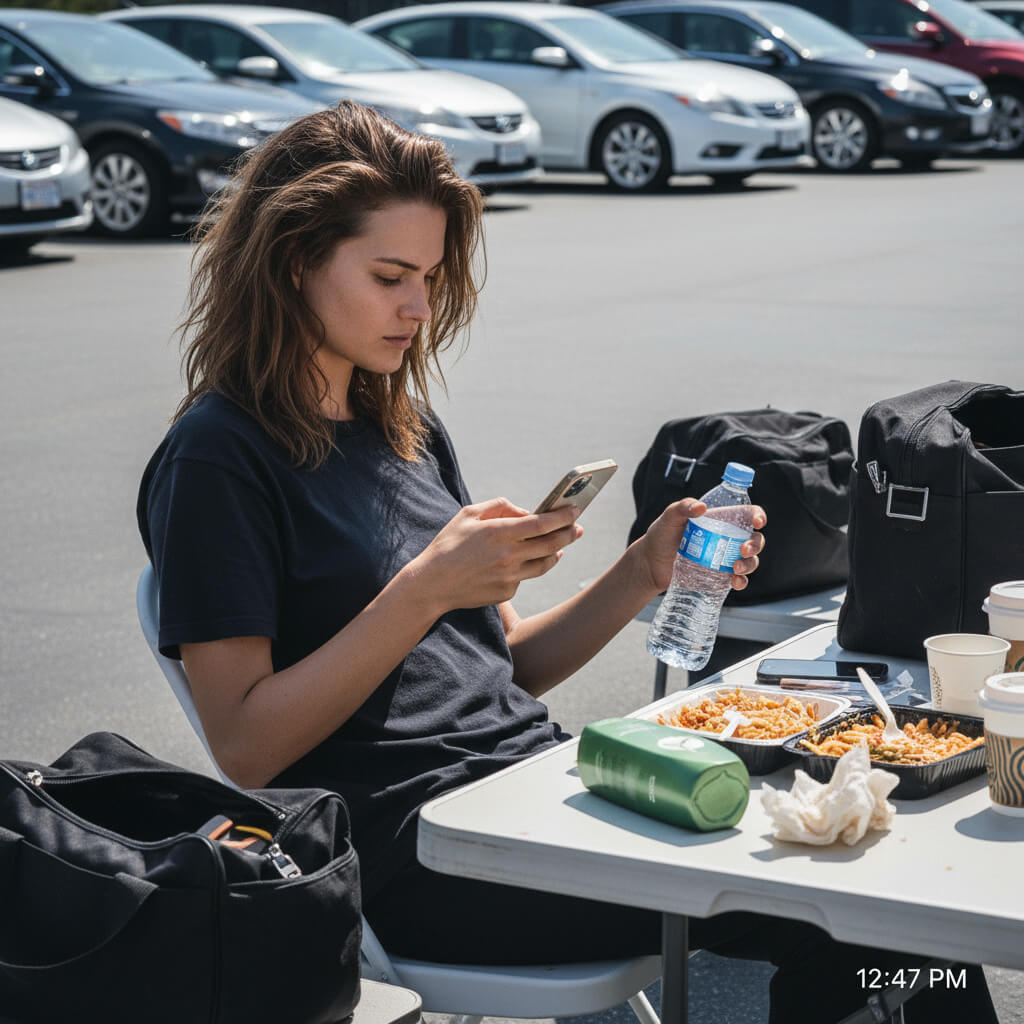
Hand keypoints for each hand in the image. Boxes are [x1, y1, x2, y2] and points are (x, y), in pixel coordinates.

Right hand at [408, 497, 583, 613]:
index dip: (562, 516)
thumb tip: (525, 512)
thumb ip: (499, 506)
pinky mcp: (507, 592)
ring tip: (561, 545)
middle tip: (578, 528)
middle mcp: (508, 555)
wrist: (431, 584)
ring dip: (557, 552)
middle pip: (552, 544)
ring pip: (545, 564)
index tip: (574, 510)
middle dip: (569, 534)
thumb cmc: (448, 544)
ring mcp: (509, 577)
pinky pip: (525, 577)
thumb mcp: (468, 514)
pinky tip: (528, 560)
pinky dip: (529, 567)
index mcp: (499, 532)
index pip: (542, 523)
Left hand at [636, 499, 765, 593]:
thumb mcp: (670, 517)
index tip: (758, 522)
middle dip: (755, 544)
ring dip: (749, 564)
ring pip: (750, 561)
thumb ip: (683, 507)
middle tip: (744, 550)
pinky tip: (735, 581)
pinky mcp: (719, 577)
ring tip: (735, 567)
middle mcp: (726, 539)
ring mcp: (724, 559)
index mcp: (720, 520)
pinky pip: (738, 579)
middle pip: (754, 539)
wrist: (650, 564)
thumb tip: (701, 508)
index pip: (747, 515)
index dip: (757, 516)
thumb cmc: (660, 536)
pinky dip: (741, 581)